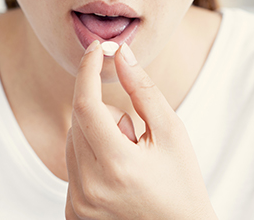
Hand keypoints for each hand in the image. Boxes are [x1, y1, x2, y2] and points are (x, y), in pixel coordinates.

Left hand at [65, 40, 216, 219]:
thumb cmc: (182, 183)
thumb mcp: (172, 133)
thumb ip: (143, 90)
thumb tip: (120, 54)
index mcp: (117, 166)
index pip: (86, 105)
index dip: (88, 71)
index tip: (96, 49)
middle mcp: (90, 188)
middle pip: (79, 122)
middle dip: (104, 115)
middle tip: (135, 138)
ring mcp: (79, 205)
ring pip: (72, 142)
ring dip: (96, 138)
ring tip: (128, 162)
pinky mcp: (73, 214)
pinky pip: (71, 167)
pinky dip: (89, 160)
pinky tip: (117, 177)